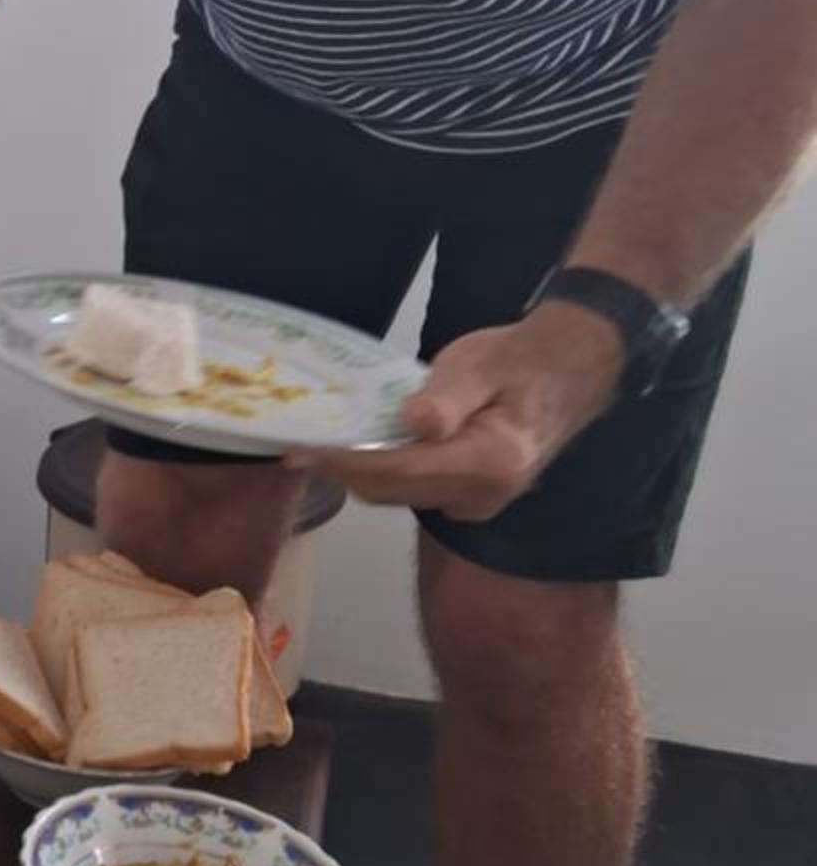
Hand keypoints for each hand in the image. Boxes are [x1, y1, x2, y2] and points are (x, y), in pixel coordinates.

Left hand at [292, 305, 624, 520]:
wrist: (567, 372)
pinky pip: (414, 492)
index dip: (345, 463)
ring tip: (322, 446)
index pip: (399, 471)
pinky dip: (384, 474)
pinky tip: (364, 449)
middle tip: (298, 445)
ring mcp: (479, 505)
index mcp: (491, 461)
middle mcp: (484, 495)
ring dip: (360, 474)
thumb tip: (415, 424)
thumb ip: (448, 397)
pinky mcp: (472, 501)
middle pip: (392, 491)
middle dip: (342, 471)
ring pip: (399, 495)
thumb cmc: (518, 360)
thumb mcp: (481, 363)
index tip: (300, 450)